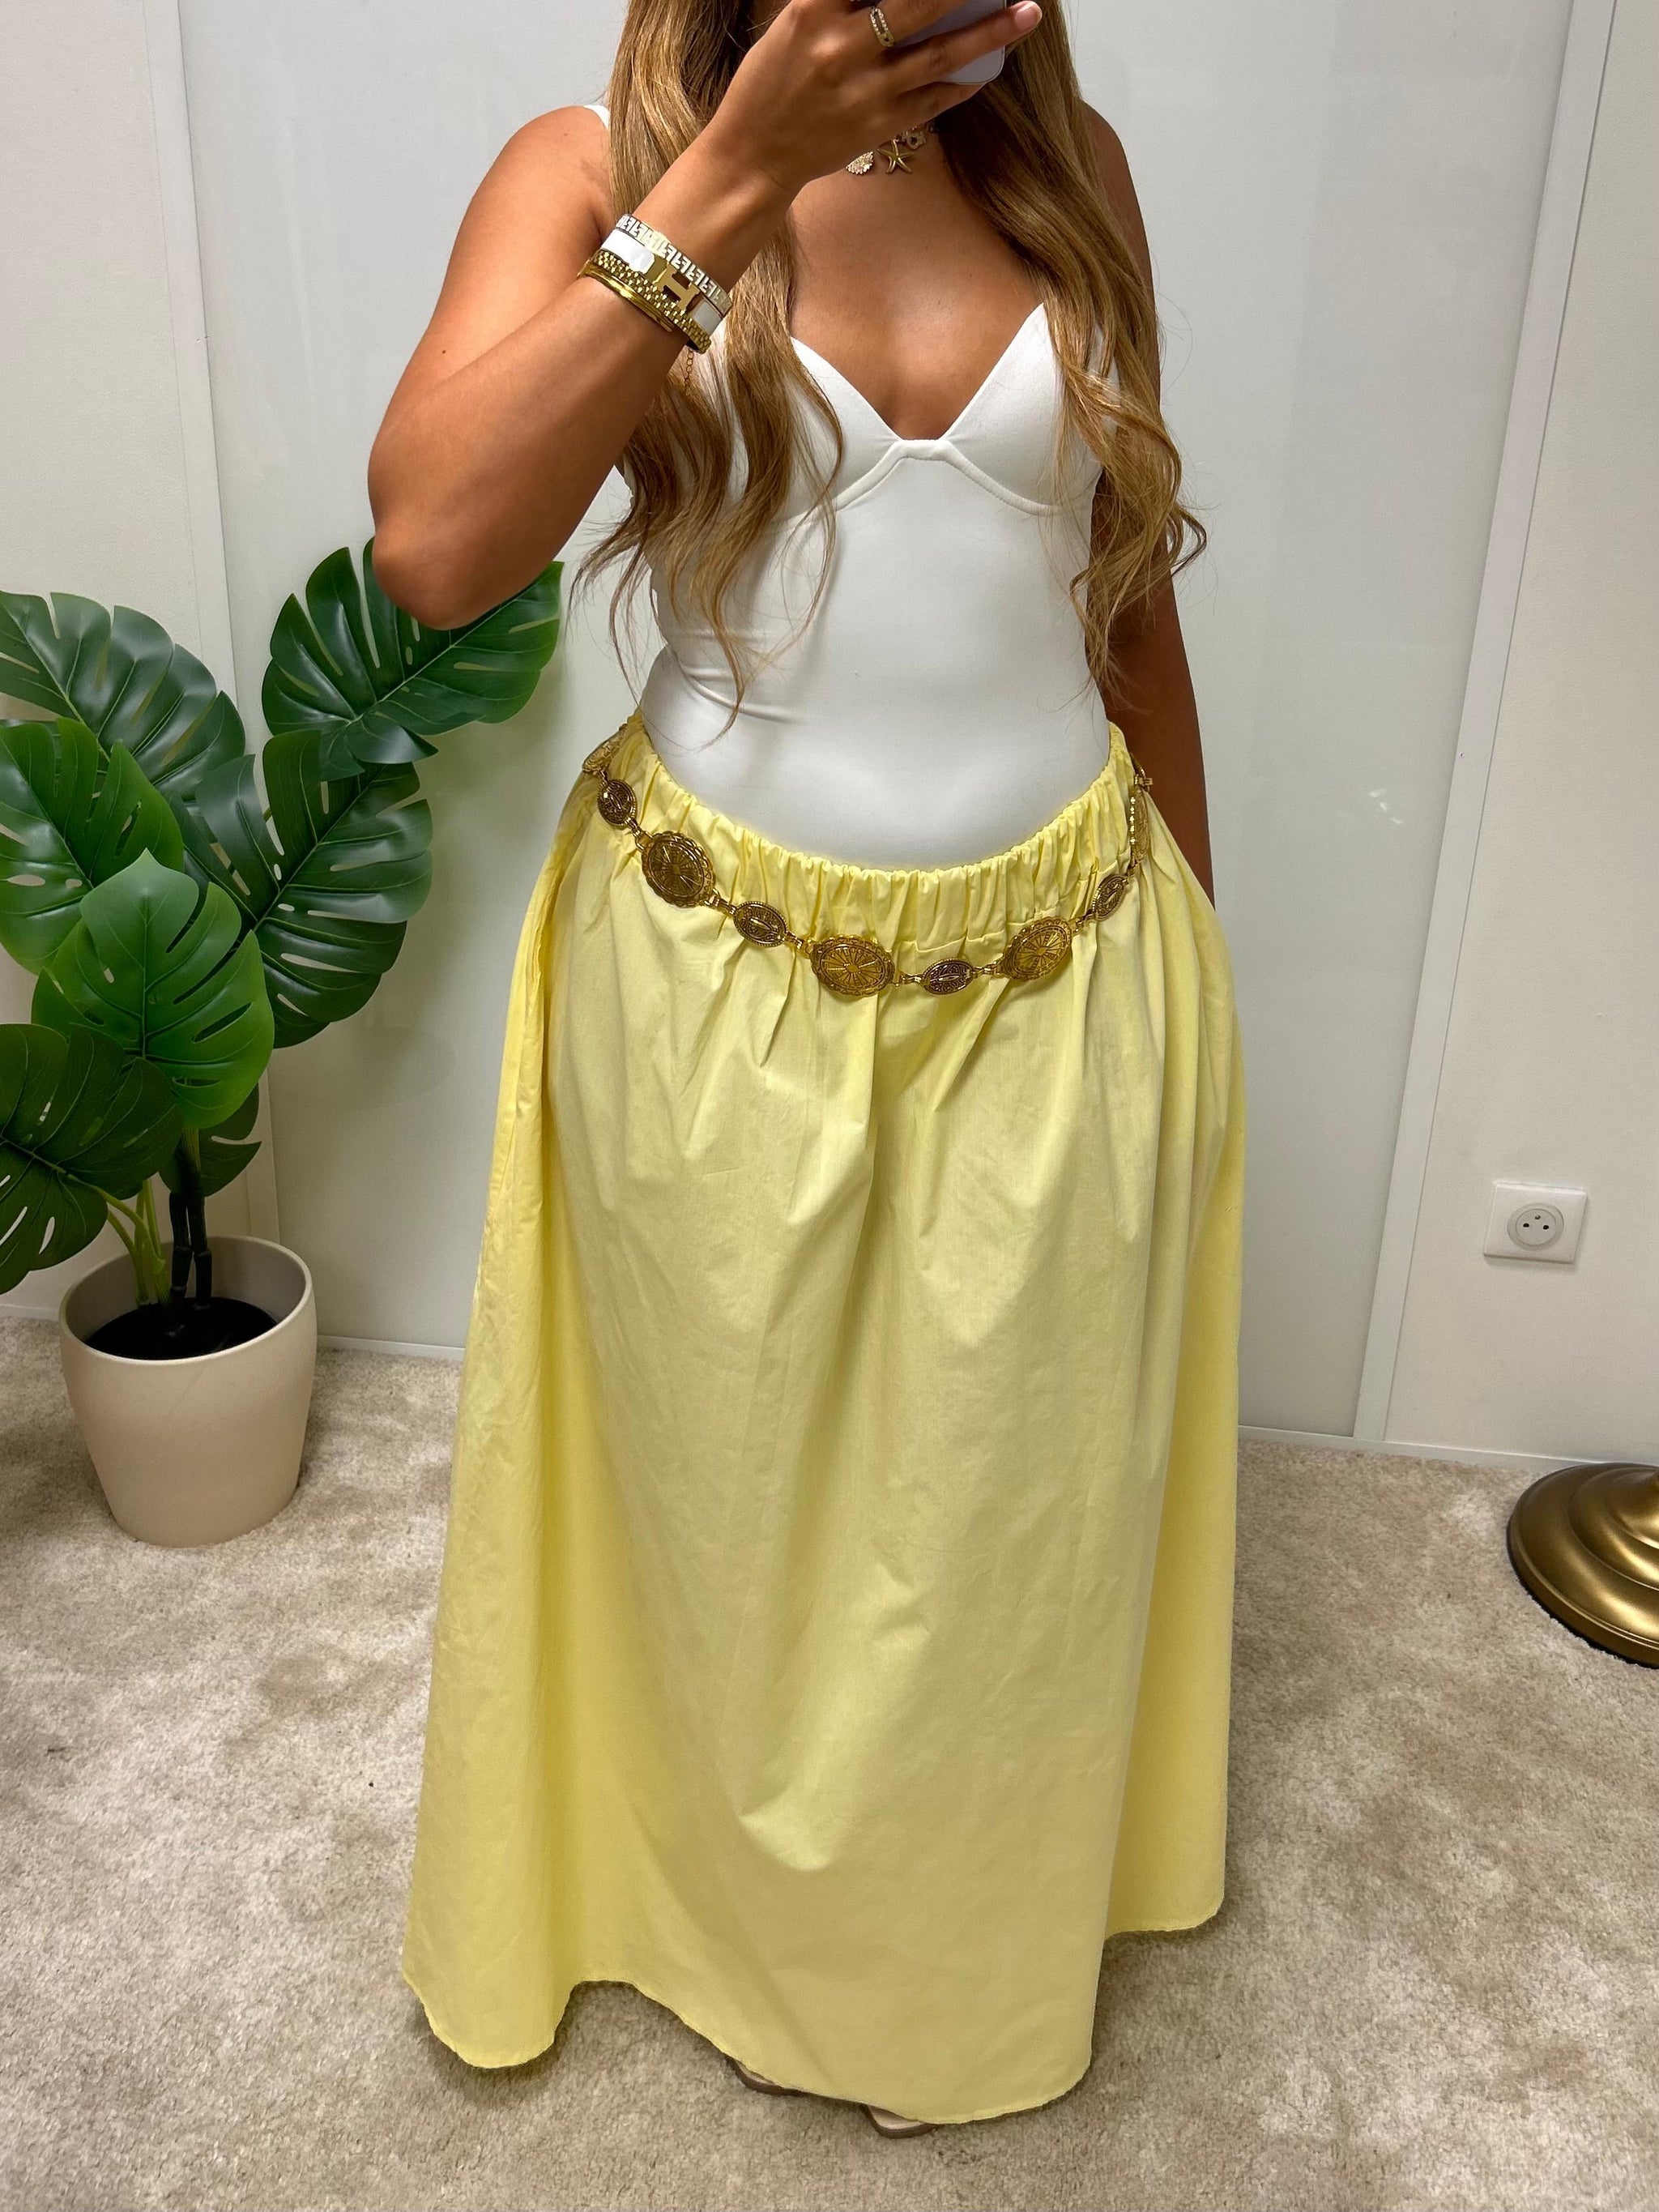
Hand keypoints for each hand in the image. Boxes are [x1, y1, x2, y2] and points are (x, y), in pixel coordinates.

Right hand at [705, 0, 1042, 197]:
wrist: (753, 156)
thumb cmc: (770, 82)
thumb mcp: (793, 23)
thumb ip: (839, 1)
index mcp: (812, 12)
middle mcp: (841, 48)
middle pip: (919, 2)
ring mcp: (865, 91)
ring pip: (940, 54)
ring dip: (990, 31)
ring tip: (1028, 12)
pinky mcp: (879, 127)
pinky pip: (934, 100)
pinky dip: (964, 80)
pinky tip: (991, 65)